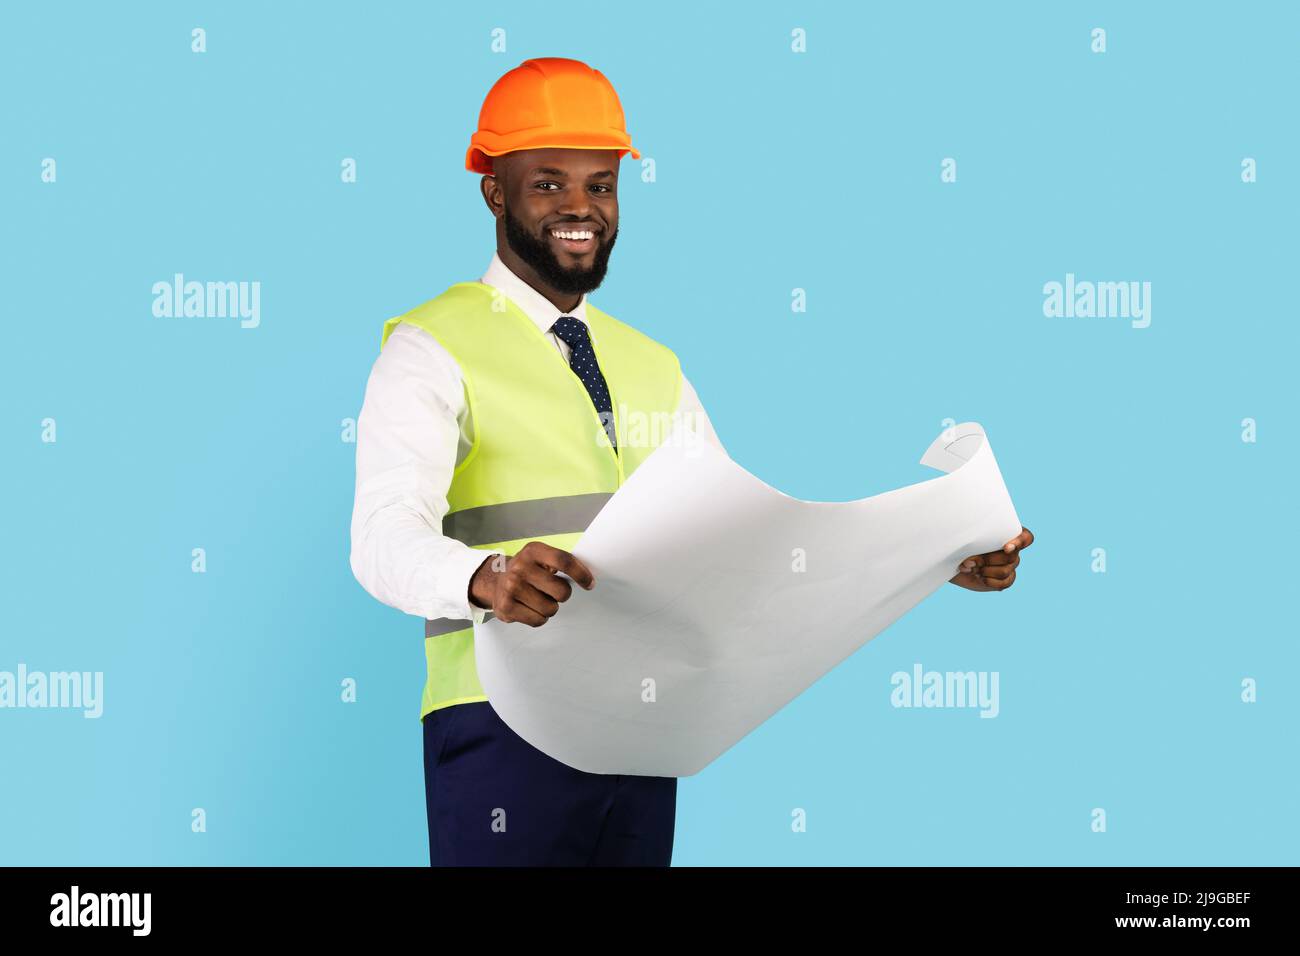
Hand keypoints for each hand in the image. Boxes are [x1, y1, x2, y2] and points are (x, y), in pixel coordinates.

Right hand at [468, 540, 595, 625]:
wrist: (494, 580)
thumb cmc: (527, 570)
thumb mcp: (541, 557)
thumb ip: (562, 563)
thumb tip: (588, 578)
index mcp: (533, 551)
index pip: (564, 561)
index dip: (581, 574)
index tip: (590, 584)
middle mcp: (520, 567)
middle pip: (561, 591)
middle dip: (562, 595)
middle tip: (552, 591)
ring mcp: (511, 588)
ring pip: (551, 609)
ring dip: (550, 607)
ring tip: (538, 599)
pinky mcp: (506, 607)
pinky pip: (538, 620)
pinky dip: (539, 617)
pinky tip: (529, 607)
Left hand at [949, 526, 1033, 591]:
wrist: (954, 562)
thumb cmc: (960, 546)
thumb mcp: (965, 541)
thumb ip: (971, 546)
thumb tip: (971, 562)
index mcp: (1007, 534)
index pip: (1025, 537)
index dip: (1020, 542)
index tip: (1006, 547)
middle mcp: (1012, 550)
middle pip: (1011, 557)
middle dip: (987, 560)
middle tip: (970, 561)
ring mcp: (1010, 565)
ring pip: (1005, 571)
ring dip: (985, 571)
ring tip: (971, 568)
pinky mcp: (1006, 579)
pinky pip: (1004, 583)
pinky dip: (988, 581)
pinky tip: (979, 577)